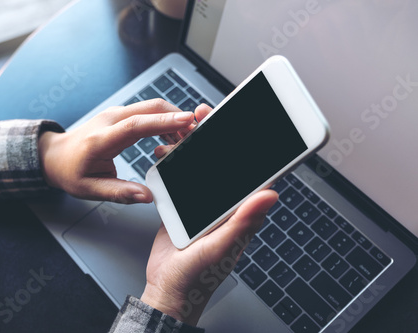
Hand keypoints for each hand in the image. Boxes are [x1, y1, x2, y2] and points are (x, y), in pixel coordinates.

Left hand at [38, 99, 194, 203]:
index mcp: (102, 139)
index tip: (188, 121)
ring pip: (151, 107)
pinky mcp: (121, 115)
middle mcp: (110, 120)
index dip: (164, 122)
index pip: (137, 125)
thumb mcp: (90, 189)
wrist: (56, 156)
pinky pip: (147, 112)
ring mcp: (115, 114)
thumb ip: (119, 192)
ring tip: (187, 138)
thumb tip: (147, 196)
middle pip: (150, 108)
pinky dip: (164, 120)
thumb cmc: (70, 172)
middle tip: (197, 133)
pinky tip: (172, 135)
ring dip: (173, 119)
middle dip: (177, 117)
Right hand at [140, 104, 278, 324]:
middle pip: (222, 163)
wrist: (168, 290)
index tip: (245, 122)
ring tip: (183, 125)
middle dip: (214, 134)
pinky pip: (180, 177)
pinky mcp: (181, 205)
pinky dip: (173, 161)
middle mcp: (222, 204)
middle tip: (204, 113)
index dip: (249, 146)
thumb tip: (271, 194)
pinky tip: (167, 149)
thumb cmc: (198, 277)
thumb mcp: (221, 248)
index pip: (250, 173)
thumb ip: (243, 222)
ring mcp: (201, 203)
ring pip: (199, 166)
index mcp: (238, 211)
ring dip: (191, 144)